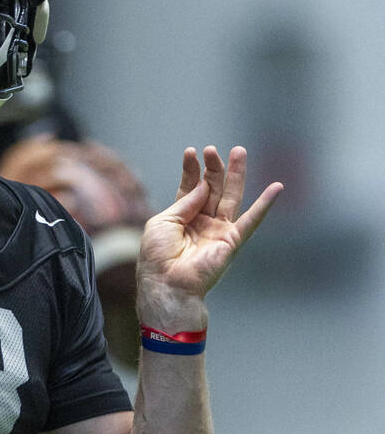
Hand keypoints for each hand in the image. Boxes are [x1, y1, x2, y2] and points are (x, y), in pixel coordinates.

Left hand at [136, 146, 282, 331]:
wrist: (168, 284)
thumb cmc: (158, 256)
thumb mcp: (163, 221)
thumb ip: (184, 202)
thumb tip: (203, 185)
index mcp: (181, 218)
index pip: (190, 187)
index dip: (192, 170)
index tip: (191, 152)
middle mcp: (201, 222)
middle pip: (212, 188)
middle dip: (214, 168)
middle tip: (214, 149)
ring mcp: (218, 231)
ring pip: (231, 197)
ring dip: (235, 175)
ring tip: (239, 152)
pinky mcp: (232, 241)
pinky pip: (252, 220)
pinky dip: (265, 204)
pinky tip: (276, 188)